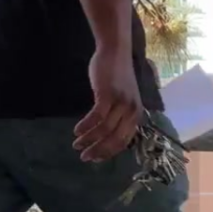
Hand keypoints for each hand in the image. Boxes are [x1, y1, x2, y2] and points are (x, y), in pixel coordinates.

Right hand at [73, 46, 141, 162]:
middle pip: (114, 139)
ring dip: (88, 139)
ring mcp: (121, 103)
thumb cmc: (116, 76)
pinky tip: (77, 131)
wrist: (115, 52)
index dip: (108, 153)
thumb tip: (103, 136)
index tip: (95, 159)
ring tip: (76, 144)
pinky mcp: (108, 94)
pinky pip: (96, 117)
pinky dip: (86, 126)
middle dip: (97, 151)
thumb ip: (117, 116)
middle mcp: (131, 111)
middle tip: (83, 157)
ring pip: (104, 130)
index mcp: (136, 115)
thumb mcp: (122, 99)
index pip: (123, 142)